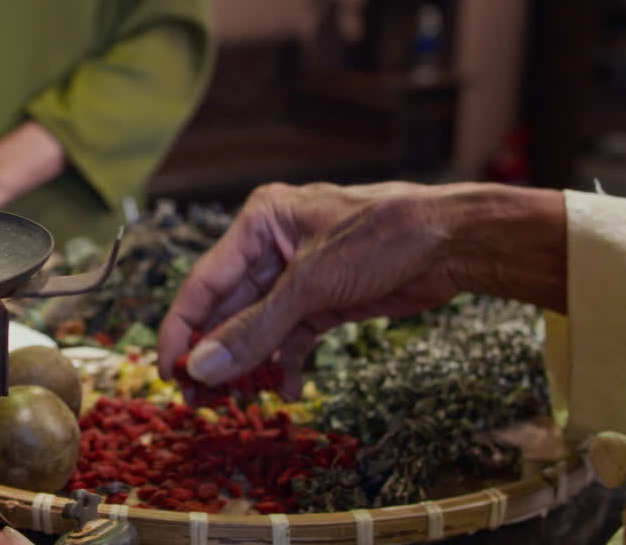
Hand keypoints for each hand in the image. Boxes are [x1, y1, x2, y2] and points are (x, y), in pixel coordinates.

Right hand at [157, 182, 565, 401]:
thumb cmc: (384, 237)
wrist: (456, 243)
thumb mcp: (311, 284)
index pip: (204, 282)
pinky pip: (291, 337)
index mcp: (258, 223)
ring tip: (237, 403)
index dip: (183, 329)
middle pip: (228, 310)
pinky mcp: (324, 300)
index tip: (168, 372)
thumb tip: (205, 369)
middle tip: (199, 401)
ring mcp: (299, 276)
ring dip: (249, 364)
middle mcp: (271, 247)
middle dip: (216, 355)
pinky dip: (286, 363)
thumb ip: (255, 330)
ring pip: (258, 328)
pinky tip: (287, 388)